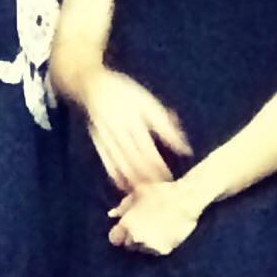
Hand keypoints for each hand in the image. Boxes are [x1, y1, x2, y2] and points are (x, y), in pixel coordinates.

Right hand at [82, 68, 190, 190]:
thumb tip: (184, 147)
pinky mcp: (96, 141)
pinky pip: (105, 160)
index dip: (156, 165)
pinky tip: (121, 184)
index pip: (147, 148)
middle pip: (133, 158)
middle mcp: (118, 130)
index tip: (167, 178)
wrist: (92, 85)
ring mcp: (105, 137)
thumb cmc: (126, 93)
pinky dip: (113, 174)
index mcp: (132, 119)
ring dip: (130, 178)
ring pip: (119, 162)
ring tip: (140, 191)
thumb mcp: (149, 103)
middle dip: (145, 176)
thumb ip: (166, 125)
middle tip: (156, 189)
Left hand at [108, 180, 202, 255]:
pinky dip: (159, 245)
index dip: (119, 234)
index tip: (125, 231)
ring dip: (145, 243)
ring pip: (142, 249)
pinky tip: (165, 233)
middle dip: (132, 237)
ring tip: (156, 230)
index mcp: (127, 223)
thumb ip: (123, 206)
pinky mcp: (164, 249)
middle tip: (144, 227)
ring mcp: (150, 245)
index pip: (114, 238)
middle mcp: (136, 237)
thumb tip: (111, 215)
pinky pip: (156, 251)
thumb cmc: (161, 192)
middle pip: (128, 244)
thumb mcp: (138, 193)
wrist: (186, 199)